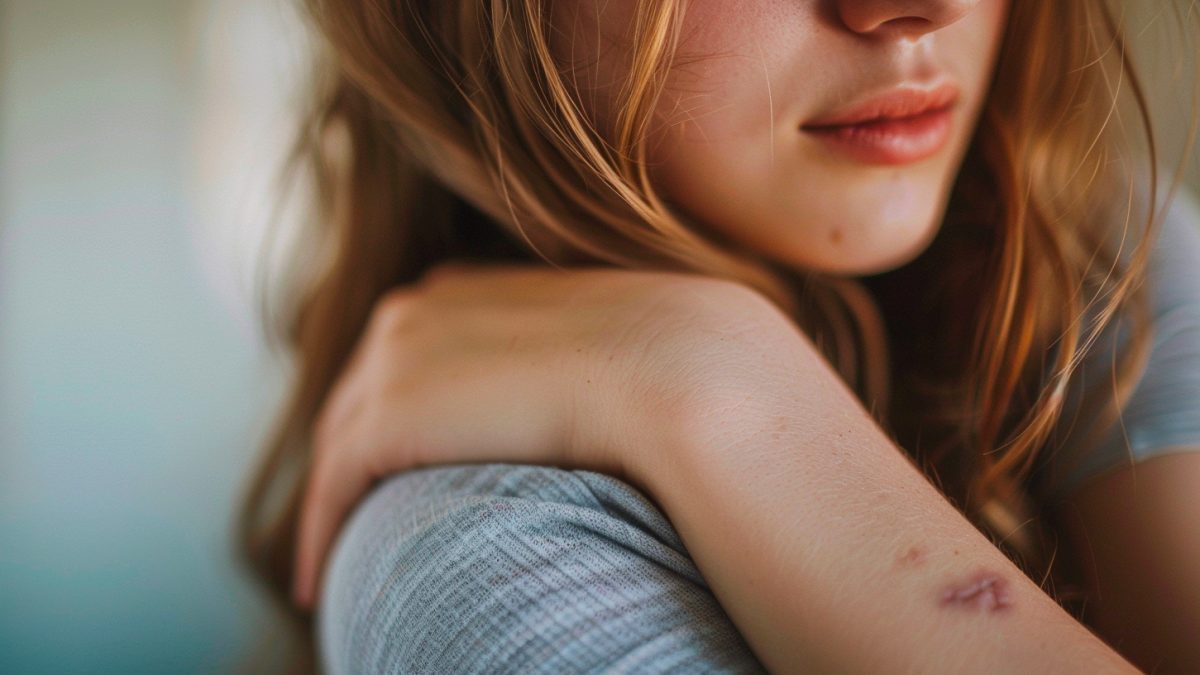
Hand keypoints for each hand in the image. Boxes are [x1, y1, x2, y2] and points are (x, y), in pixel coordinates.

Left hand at [291, 261, 803, 608]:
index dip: (436, 383)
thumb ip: (666, 378)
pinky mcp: (413, 396)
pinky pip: (348, 455)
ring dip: (342, 476)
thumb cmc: (766, 432)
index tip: (423, 448)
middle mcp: (503, 294)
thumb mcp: (721, 378)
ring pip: (364, 404)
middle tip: (358, 502)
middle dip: (371, 423)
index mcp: (583, 287)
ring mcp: (452, 337)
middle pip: (400, 352)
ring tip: (332, 549)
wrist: (739, 408)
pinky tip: (320, 578)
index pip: (471, 315)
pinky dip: (325, 514)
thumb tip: (659, 437)